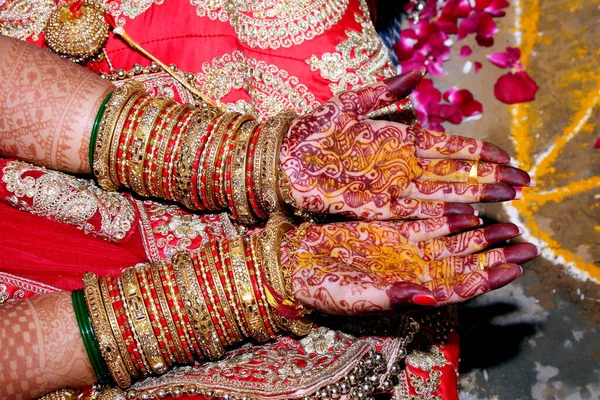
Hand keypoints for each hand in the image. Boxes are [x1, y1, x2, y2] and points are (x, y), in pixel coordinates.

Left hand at [280, 69, 533, 219]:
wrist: (280, 157)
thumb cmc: (312, 129)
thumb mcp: (350, 104)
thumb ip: (386, 93)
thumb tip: (420, 74)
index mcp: (398, 141)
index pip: (448, 146)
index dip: (478, 152)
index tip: (507, 157)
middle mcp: (399, 166)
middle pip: (452, 172)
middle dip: (487, 177)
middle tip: (523, 183)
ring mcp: (388, 186)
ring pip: (439, 191)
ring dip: (473, 196)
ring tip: (506, 198)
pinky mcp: (371, 205)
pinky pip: (411, 209)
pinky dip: (437, 211)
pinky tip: (464, 214)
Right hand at [284, 216, 537, 314]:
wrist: (297, 263)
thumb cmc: (324, 287)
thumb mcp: (357, 294)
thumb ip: (394, 295)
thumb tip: (430, 297)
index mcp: (410, 290)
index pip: (458, 287)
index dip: (487, 279)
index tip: (513, 268)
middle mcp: (414, 270)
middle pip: (464, 263)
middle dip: (496, 255)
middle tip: (527, 244)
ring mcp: (405, 249)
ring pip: (452, 243)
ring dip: (481, 236)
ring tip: (509, 225)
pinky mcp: (392, 230)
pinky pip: (428, 223)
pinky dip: (449, 218)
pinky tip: (469, 211)